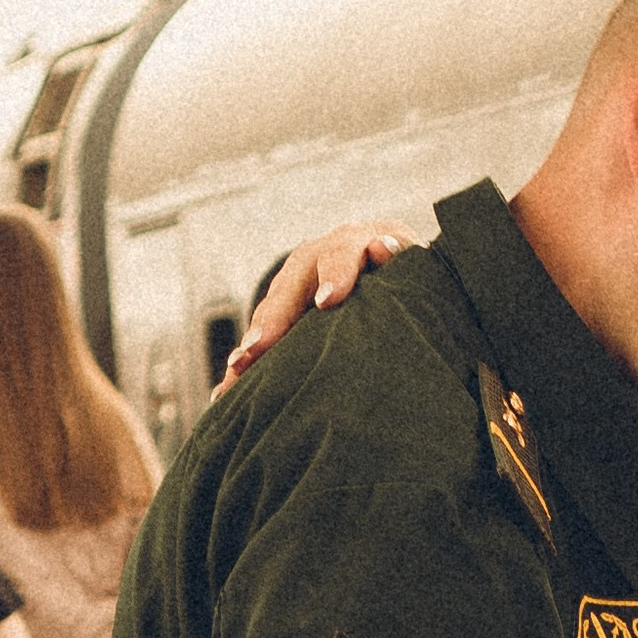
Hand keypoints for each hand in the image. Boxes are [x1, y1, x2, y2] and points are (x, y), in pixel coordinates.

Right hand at [220, 224, 411, 385]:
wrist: (385, 259)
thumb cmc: (407, 271)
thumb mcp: (411, 261)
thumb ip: (402, 256)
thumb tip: (382, 247)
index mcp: (351, 244)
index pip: (341, 255)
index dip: (335, 275)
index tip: (328, 301)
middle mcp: (315, 258)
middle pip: (291, 287)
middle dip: (274, 319)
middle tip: (258, 347)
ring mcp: (294, 284)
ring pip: (270, 312)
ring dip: (252, 343)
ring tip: (236, 371)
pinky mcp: (282, 311)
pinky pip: (261, 339)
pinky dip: (245, 366)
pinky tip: (225, 393)